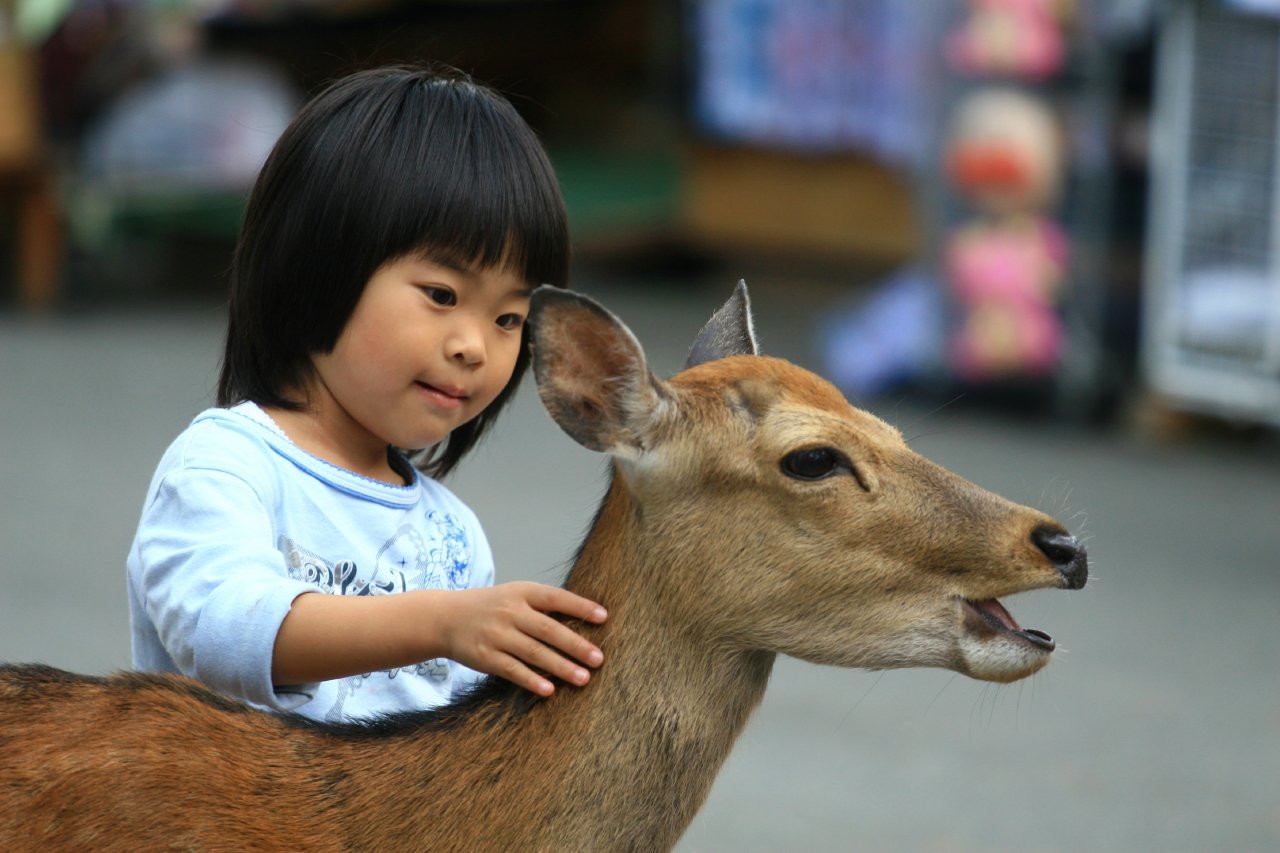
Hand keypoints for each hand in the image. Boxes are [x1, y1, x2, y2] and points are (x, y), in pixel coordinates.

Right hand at [439, 583, 606, 696]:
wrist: (446, 618)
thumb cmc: (492, 608)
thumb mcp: (515, 595)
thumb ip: (544, 606)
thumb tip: (585, 622)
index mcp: (522, 592)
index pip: (556, 598)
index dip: (580, 607)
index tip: (604, 618)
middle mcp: (510, 612)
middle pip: (548, 629)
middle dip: (576, 645)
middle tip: (599, 659)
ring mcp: (496, 635)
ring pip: (534, 652)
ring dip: (561, 667)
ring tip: (584, 678)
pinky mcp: (485, 657)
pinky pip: (512, 670)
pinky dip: (531, 680)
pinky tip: (549, 690)